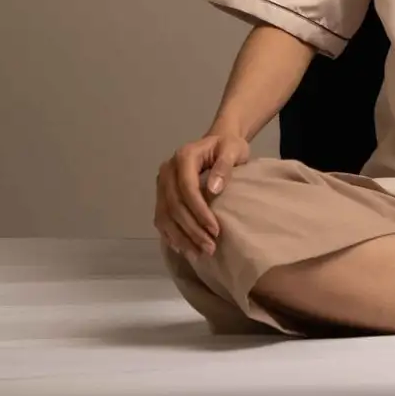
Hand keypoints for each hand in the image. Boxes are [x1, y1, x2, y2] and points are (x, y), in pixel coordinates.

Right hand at [153, 130, 250, 261]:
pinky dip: (171, 236)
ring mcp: (162, 184)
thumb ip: (224, 166)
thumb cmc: (228, 147)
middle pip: (174, 205)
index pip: (186, 188)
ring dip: (181, 237)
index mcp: (184, 157)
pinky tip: (184, 249)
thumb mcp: (233, 150)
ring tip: (200, 253)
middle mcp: (167, 170)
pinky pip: (161, 219)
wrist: (219, 143)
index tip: (215, 230)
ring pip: (165, 216)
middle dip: (191, 229)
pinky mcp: (161, 196)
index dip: (199, 211)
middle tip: (210, 247)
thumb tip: (213, 189)